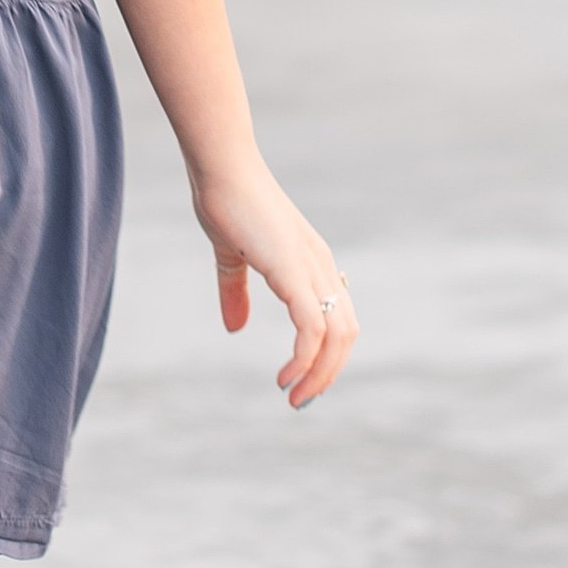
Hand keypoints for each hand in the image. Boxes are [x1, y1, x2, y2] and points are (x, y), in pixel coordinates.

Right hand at [192, 151, 356, 410]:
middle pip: (347, 333)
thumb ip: (235, 292)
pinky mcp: (293, 270)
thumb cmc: (225, 200)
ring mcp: (311, 267)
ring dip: (319, 374)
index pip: (339, 318)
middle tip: (301, 400)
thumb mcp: (231, 255)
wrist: (221, 167)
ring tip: (294, 396)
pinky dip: (304, 358)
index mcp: (311, 262)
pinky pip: (313, 326)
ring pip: (337, 335)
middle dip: (327, 373)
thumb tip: (235, 328)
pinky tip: (285, 375)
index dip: (327, 354)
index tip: (302, 381)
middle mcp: (320, 266)